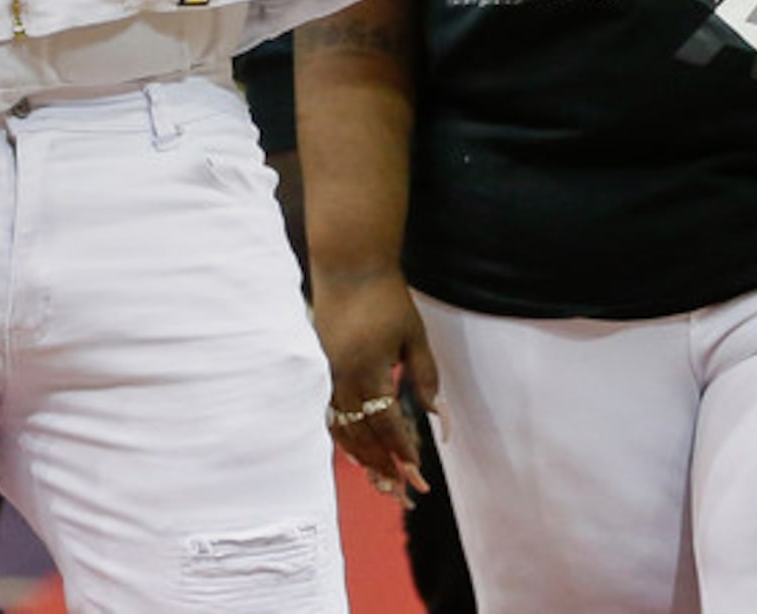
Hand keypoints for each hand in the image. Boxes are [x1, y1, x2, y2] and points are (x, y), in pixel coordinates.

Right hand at [311, 265, 436, 504]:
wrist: (349, 266)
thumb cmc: (386, 297)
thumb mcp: (414, 335)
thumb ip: (424, 376)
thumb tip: (436, 414)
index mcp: (368, 370)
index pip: (387, 424)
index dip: (402, 451)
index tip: (417, 473)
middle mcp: (342, 378)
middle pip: (361, 436)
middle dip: (382, 466)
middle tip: (401, 491)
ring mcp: (326, 375)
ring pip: (341, 430)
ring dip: (361, 458)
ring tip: (380, 479)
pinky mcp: (320, 369)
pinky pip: (330, 414)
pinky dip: (344, 437)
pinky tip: (355, 449)